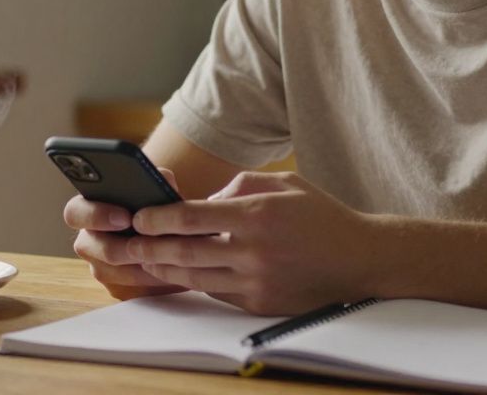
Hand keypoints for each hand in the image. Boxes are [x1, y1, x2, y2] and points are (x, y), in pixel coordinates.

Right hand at [64, 168, 187, 300]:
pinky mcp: (117, 286)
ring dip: (139, 266)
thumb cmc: (155, 201)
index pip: (74, 212)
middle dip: (120, 246)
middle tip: (147, 243)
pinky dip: (152, 279)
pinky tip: (173, 272)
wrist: (167, 227)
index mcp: (87, 208)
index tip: (125, 217)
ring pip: (109, 271)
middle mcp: (88, 239)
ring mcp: (99, 265)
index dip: (96, 215)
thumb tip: (162, 183)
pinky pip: (129, 288)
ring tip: (167, 258)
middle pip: (87, 247)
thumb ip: (156, 180)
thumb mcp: (157, 185)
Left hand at [126, 171, 376, 314]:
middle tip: (126, 244)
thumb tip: (203, 201)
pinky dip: (195, 281)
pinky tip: (178, 273)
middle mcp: (253, 251)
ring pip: (195, 277)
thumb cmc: (319, 214)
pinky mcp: (260, 303)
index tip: (139, 217)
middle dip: (149, 248)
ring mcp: (256, 281)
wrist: (360, 259)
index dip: (160, 218)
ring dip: (164, 269)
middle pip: (186, 252)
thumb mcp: (282, 183)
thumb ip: (239, 187)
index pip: (193, 217)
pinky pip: (216, 291)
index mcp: (256, 216)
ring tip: (142, 260)